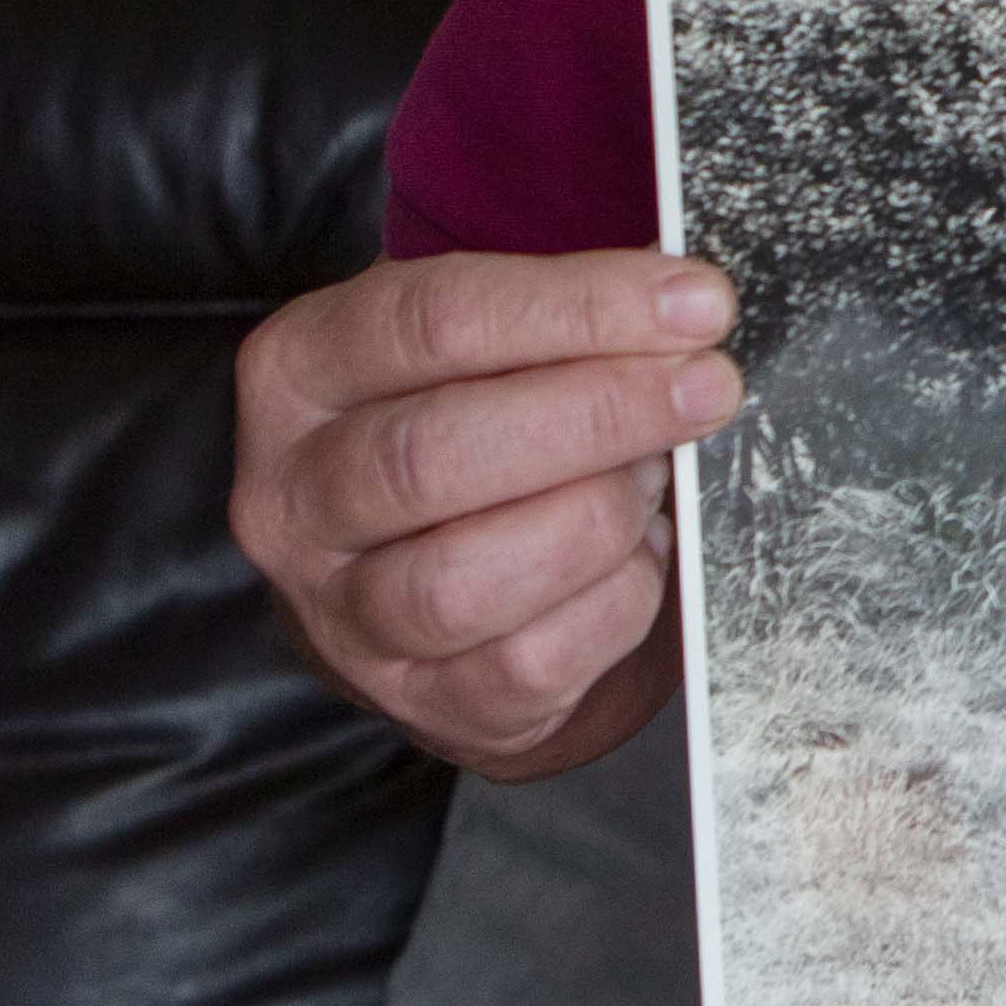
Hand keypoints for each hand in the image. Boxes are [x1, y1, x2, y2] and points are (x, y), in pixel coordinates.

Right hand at [227, 246, 735, 780]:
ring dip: (598, 514)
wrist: (435, 585)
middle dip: (599, 412)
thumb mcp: (485, 346)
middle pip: (433, 453)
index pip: (429, 322)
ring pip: (467, 576)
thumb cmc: (474, 426)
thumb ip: (562, 318)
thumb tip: (685, 308)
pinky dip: (615, 598)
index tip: (695, 305)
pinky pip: (530, 660)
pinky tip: (641, 552)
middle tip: (708, 386)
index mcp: (300, 370)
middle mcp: (296, 496)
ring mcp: (342, 612)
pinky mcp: (420, 700)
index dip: (575, 308)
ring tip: (657, 474)